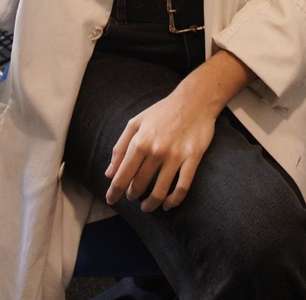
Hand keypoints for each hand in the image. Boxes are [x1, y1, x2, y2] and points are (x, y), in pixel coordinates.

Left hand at [105, 49, 252, 211]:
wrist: (196, 99)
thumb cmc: (163, 111)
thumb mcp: (136, 122)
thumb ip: (120, 147)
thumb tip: (109, 173)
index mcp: (140, 141)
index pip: (122, 176)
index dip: (114, 192)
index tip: (111, 200)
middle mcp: (156, 150)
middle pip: (139, 186)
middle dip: (132, 196)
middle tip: (133, 196)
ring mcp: (176, 155)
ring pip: (159, 192)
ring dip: (150, 204)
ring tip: (147, 206)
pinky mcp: (193, 157)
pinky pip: (182, 187)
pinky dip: (174, 201)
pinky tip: (168, 204)